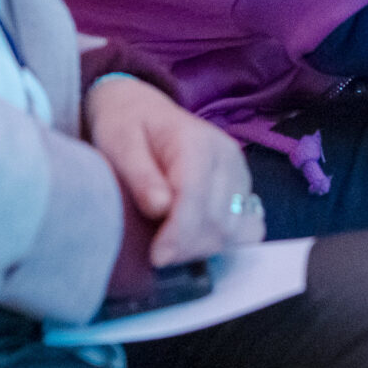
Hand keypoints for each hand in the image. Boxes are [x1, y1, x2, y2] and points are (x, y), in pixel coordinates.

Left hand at [84, 76, 265, 265]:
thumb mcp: (120, 144)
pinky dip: (224, 242)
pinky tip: (196, 241)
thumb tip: (160, 208)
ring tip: (170, 248)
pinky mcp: (243, 187)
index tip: (156, 257)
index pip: (195, 196)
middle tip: (156, 256)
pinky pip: (247, 228)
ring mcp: (240, 171)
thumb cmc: (127, 126)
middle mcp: (227, 155)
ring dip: (201, 249)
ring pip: (233, 230)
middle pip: (217, 219)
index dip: (177, 234)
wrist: (143, 110)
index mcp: (196, 141)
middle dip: (186, 247)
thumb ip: (140, 176)